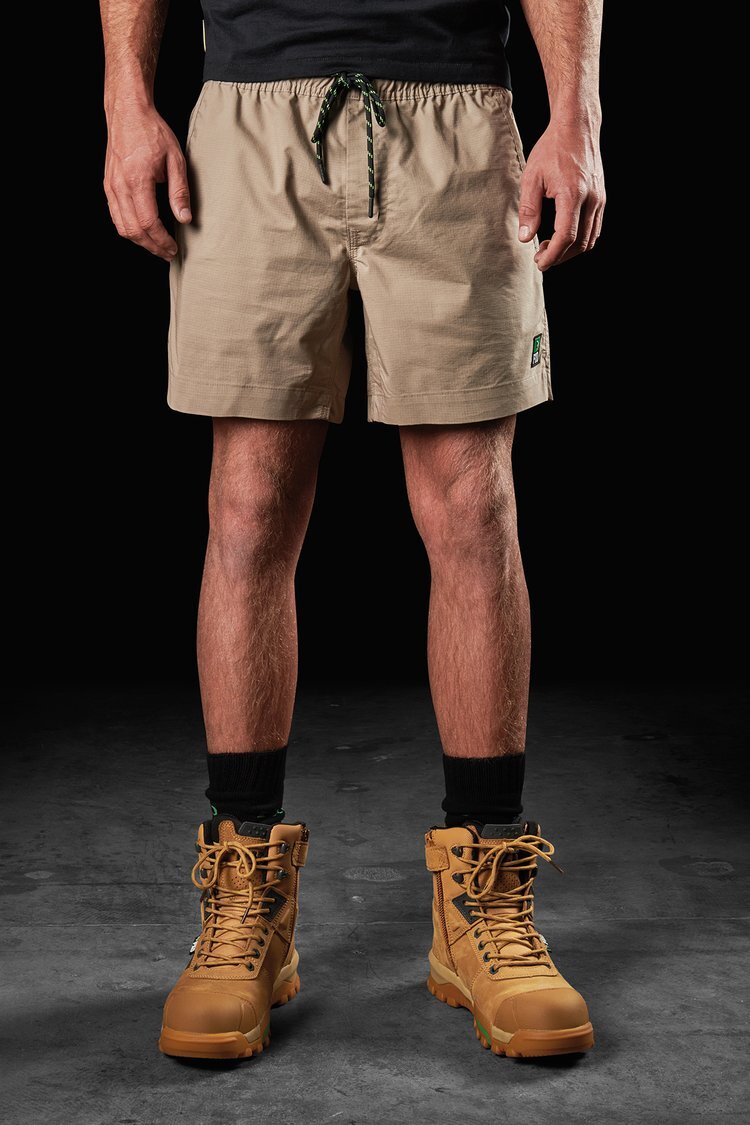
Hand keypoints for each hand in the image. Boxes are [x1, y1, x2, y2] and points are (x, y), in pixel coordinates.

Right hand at [104, 103, 191, 260]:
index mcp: (137, 180)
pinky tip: (143, 231)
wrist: (127, 112)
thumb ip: (179, 191)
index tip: (173, 249)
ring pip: (121, 227)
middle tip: (168, 253)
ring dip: (140, 241)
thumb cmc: (152, 131)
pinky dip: (129, 229)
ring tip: (157, 246)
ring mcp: (111, 186)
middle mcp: (120, 186)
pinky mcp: (108, 185)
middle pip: (133, 230)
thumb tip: (184, 219)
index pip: (148, 223)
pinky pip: (115, 216)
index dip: (162, 240)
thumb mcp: (175, 159)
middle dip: (152, 246)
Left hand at [518, 118, 604, 270]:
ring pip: (589, 238)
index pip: (566, 237)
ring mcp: (599, 199)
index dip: (553, 255)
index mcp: (572, 194)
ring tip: (549, 247)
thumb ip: (529, 210)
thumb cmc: (552, 149)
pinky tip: (562, 236)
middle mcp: (591, 199)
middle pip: (579, 243)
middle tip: (540, 257)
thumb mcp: (532, 178)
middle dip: (560, 256)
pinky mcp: (601, 198)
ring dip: (570, 250)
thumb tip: (525, 238)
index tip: (540, 262)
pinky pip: (594, 228)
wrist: (576, 128)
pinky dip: (579, 239)